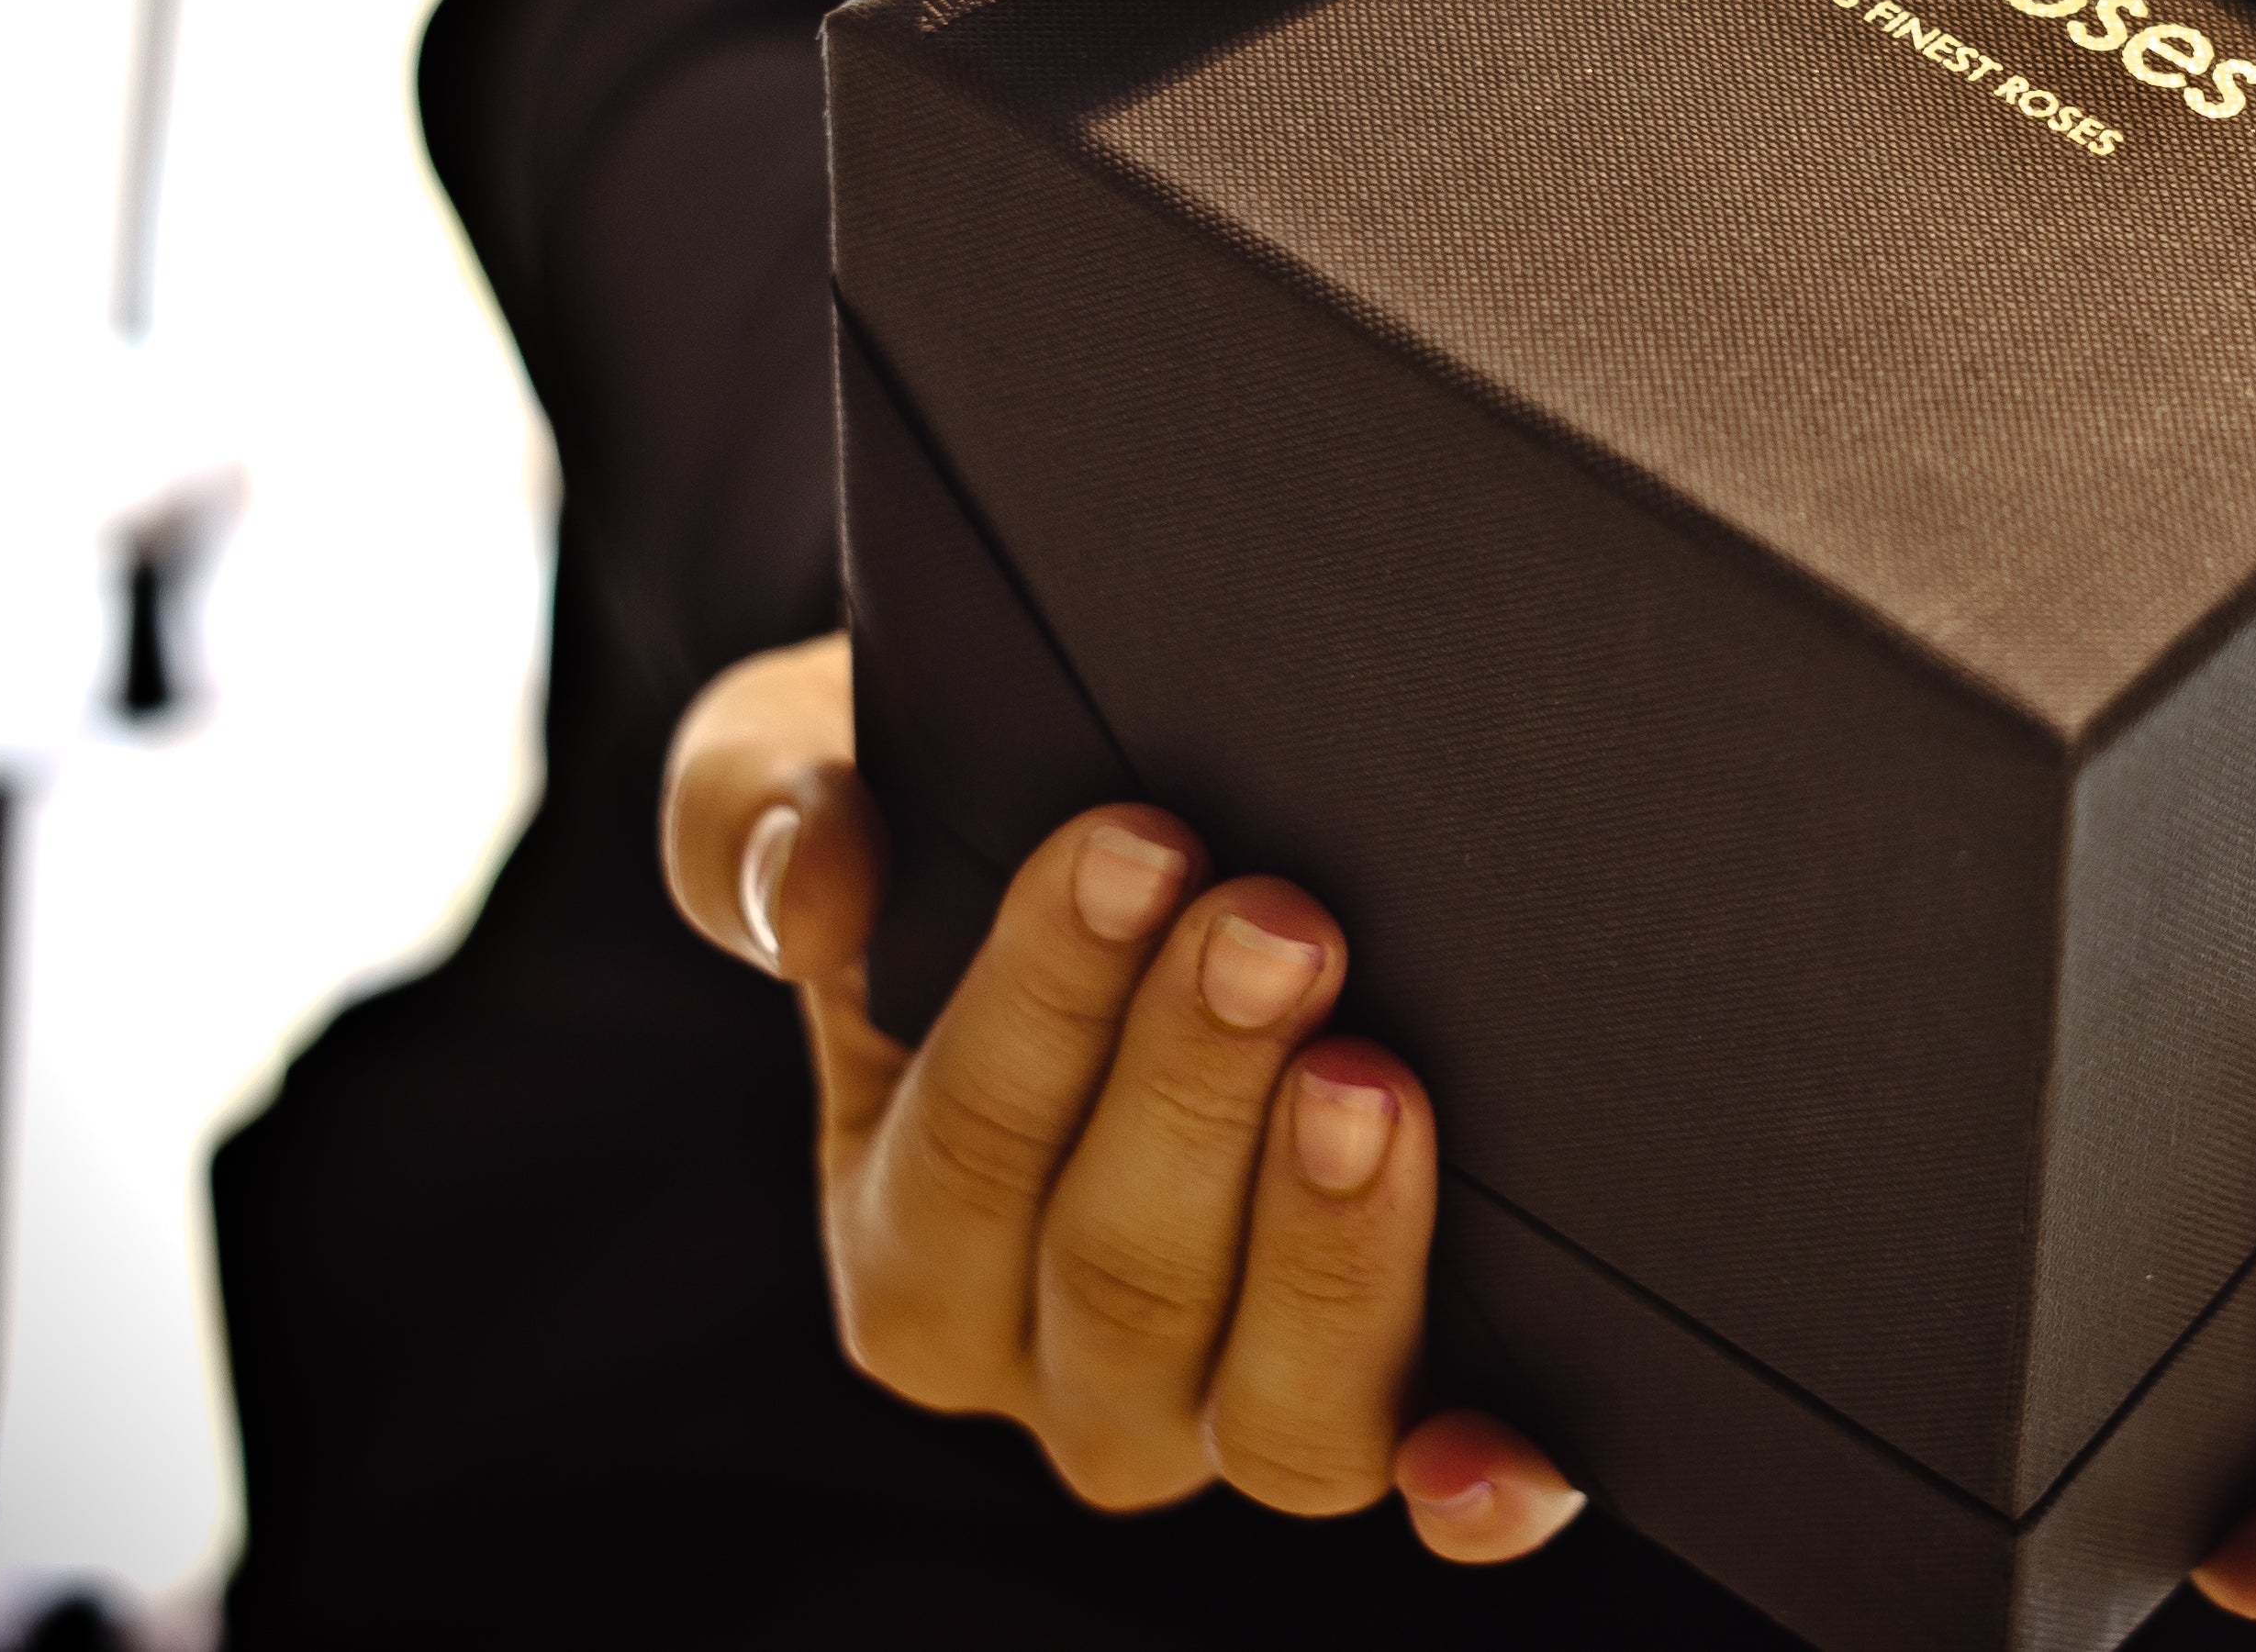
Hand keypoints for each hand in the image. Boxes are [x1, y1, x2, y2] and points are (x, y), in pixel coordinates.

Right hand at [658, 633, 1582, 1559]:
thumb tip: (817, 887)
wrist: (1149, 846)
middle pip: (1118, 1284)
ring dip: (1323, 1254)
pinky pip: (1424, 1485)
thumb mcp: (807, 765)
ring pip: (1269, 1412)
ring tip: (1368, 1083)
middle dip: (1197, 1090)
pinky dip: (1466, 1490)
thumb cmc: (962, 823)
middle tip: (1277, 928)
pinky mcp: (1388, 1409)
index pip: (960, 1154)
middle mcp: (1060, 1364)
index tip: (1134, 842)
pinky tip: (1492, 1460)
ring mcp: (1228, 1406)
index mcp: (914, 1250)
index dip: (1046, 1003)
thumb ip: (763, 816)